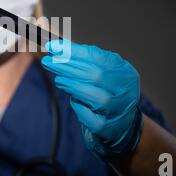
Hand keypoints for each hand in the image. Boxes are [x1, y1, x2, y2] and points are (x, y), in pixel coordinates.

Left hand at [41, 40, 142, 160]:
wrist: (121, 126)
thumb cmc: (107, 94)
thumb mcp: (102, 74)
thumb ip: (84, 61)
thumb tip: (59, 47)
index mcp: (125, 73)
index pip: (99, 57)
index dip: (74, 51)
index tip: (54, 46)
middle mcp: (126, 91)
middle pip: (96, 75)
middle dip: (69, 67)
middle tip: (49, 61)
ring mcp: (118, 111)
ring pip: (95, 97)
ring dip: (72, 85)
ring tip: (59, 79)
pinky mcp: (107, 128)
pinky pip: (89, 116)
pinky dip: (78, 107)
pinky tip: (73, 99)